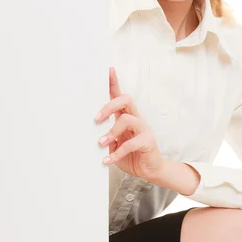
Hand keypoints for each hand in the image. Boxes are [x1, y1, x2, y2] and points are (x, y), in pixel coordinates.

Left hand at [94, 67, 163, 181]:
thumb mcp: (115, 145)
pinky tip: (108, 160)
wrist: (150, 170)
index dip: (115, 83)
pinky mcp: (147, 141)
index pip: (121, 96)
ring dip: (111, 131)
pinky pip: (131, 143)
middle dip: (109, 106)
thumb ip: (106, 138)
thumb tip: (91, 134)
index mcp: (127, 117)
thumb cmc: (131, 155)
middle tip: (96, 119)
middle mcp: (136, 119)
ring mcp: (143, 129)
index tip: (109, 70)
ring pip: (127, 119)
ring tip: (101, 143)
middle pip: (125, 100)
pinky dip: (117, 153)